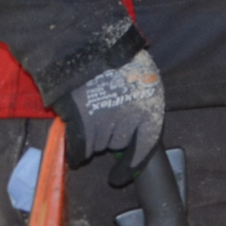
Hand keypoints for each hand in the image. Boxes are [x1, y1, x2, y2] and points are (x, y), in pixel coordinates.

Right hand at [56, 49, 163, 182]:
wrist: (87, 47)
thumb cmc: (117, 61)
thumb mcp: (144, 79)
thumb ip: (144, 105)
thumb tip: (137, 134)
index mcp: (150, 107)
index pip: (146, 145)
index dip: (133, 164)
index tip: (119, 178)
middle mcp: (129, 119)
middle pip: (118, 144)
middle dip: (112, 134)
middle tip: (106, 113)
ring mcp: (105, 122)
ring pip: (97, 147)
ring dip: (94, 137)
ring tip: (92, 110)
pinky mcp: (81, 124)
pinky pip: (79, 150)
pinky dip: (76, 150)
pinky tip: (76, 140)